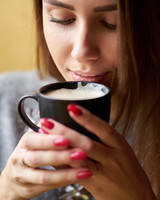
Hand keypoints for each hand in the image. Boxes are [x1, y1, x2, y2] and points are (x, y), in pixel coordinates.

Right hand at [0, 131, 92, 199]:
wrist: (14, 177)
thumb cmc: (30, 153)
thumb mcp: (35, 140)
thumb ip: (47, 131)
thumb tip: (66, 117)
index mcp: (24, 143)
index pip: (34, 140)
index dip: (49, 140)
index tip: (66, 139)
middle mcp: (20, 159)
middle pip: (39, 158)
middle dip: (61, 156)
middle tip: (81, 153)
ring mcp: (23, 176)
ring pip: (44, 176)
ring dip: (67, 173)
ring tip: (86, 169)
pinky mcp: (30, 189)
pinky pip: (49, 186)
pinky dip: (65, 181)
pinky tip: (79, 177)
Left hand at [41, 104, 156, 199]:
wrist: (136, 197)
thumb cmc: (129, 169)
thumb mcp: (123, 149)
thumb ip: (106, 137)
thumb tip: (85, 119)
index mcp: (120, 146)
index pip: (104, 129)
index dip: (88, 118)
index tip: (71, 108)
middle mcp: (112, 159)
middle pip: (86, 144)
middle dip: (65, 132)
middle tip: (47, 121)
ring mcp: (102, 173)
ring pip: (78, 159)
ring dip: (58, 146)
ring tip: (44, 134)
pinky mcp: (93, 185)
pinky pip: (73, 173)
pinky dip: (60, 162)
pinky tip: (48, 153)